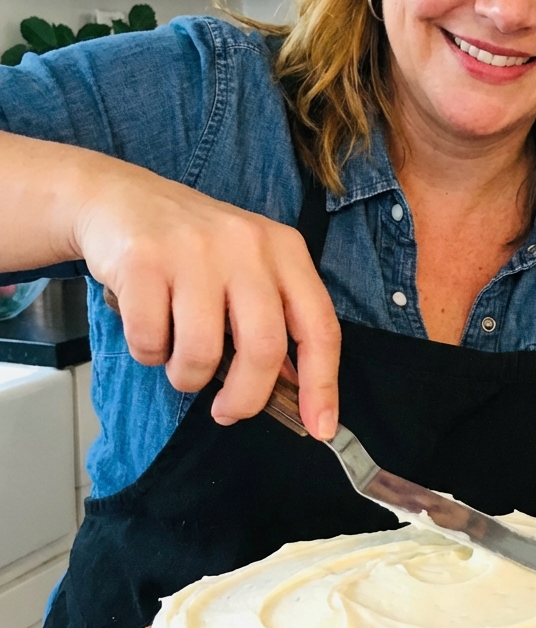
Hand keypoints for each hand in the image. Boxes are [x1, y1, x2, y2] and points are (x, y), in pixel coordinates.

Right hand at [73, 155, 340, 438]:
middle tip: (227, 412)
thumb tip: (293, 388)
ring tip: (177, 357)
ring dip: (186, 376)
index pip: (319, 327)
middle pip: (264, 349)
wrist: (121, 199)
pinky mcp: (143, 259)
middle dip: (246, 398)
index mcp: (284, 250)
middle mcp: (246, 245)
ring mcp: (194, 249)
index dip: (322, 385)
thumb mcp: (247, 269)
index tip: (321, 428)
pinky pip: (150, 340)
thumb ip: (272, 319)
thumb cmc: (191, 248)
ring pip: (201, 353)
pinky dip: (148, 352)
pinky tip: (148, 328)